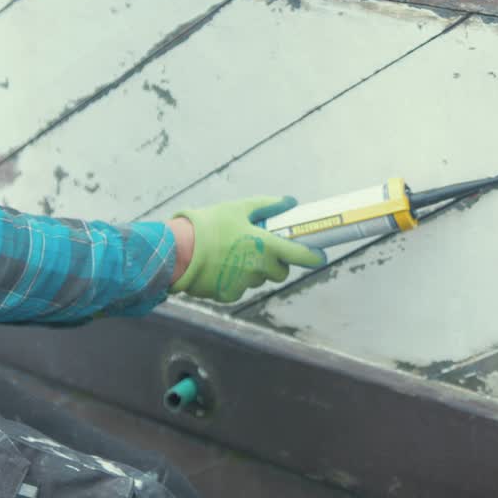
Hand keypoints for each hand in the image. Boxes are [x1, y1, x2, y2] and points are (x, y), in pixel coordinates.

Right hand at [170, 196, 325, 302]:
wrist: (177, 250)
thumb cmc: (209, 225)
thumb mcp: (239, 209)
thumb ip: (268, 206)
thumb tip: (290, 201)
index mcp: (265, 246)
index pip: (300, 256)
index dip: (313, 257)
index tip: (320, 256)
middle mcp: (259, 268)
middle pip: (281, 272)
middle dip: (276, 263)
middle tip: (262, 250)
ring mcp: (244, 284)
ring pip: (259, 279)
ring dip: (254, 271)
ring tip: (234, 255)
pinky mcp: (230, 295)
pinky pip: (240, 288)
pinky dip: (235, 279)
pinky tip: (221, 266)